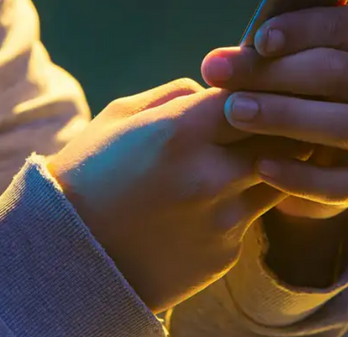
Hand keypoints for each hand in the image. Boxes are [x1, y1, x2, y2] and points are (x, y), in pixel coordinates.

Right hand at [47, 79, 307, 311]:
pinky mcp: (225, 253)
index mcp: (180, 132)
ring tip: (238, 160)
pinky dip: (241, 206)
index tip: (248, 90)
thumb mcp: (119, 118)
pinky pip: (253, 218)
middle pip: (281, 136)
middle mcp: (210, 175)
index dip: (254, 89)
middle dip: (276, 125)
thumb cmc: (87, 176)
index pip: (253, 95)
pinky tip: (208, 205)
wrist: (66, 259)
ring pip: (279, 177)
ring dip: (268, 165)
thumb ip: (175, 96)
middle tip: (262, 122)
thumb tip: (215, 90)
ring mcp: (223, 218)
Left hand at [200, 1, 347, 220]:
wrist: (296, 145)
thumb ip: (254, 56)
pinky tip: (261, 166)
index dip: (301, 29)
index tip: (259, 40)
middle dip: (277, 74)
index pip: (344, 24)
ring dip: (284, 117)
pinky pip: (338, 182)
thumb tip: (217, 64)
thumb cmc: (280, 83)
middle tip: (221, 76)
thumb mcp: (271, 60)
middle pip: (338, 72)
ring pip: (341, 124)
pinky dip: (299, 175)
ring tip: (235, 113)